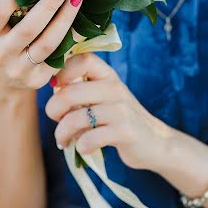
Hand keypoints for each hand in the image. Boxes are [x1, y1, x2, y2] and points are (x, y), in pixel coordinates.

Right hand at [0, 0, 83, 90]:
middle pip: (29, 28)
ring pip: (48, 43)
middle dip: (48, 4)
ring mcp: (21, 69)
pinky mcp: (38, 79)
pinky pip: (59, 56)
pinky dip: (73, 37)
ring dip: (65, 19)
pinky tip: (82, 20)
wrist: (0, 83)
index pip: (0, 10)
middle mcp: (0, 54)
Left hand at [45, 52, 171, 170]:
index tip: (55, 87)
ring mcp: (121, 110)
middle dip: (54, 109)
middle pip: (70, 92)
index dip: (62, 70)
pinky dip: (80, 146)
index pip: (83, 59)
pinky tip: (83, 148)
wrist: (154, 143)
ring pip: (76, 118)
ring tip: (63, 139)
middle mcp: (115, 88)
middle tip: (55, 120)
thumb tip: (52, 86)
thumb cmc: (120, 119)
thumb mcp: (104, 97)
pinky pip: (90, 138)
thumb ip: (82, 89)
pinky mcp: (125, 131)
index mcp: (108, 75)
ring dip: (62, 133)